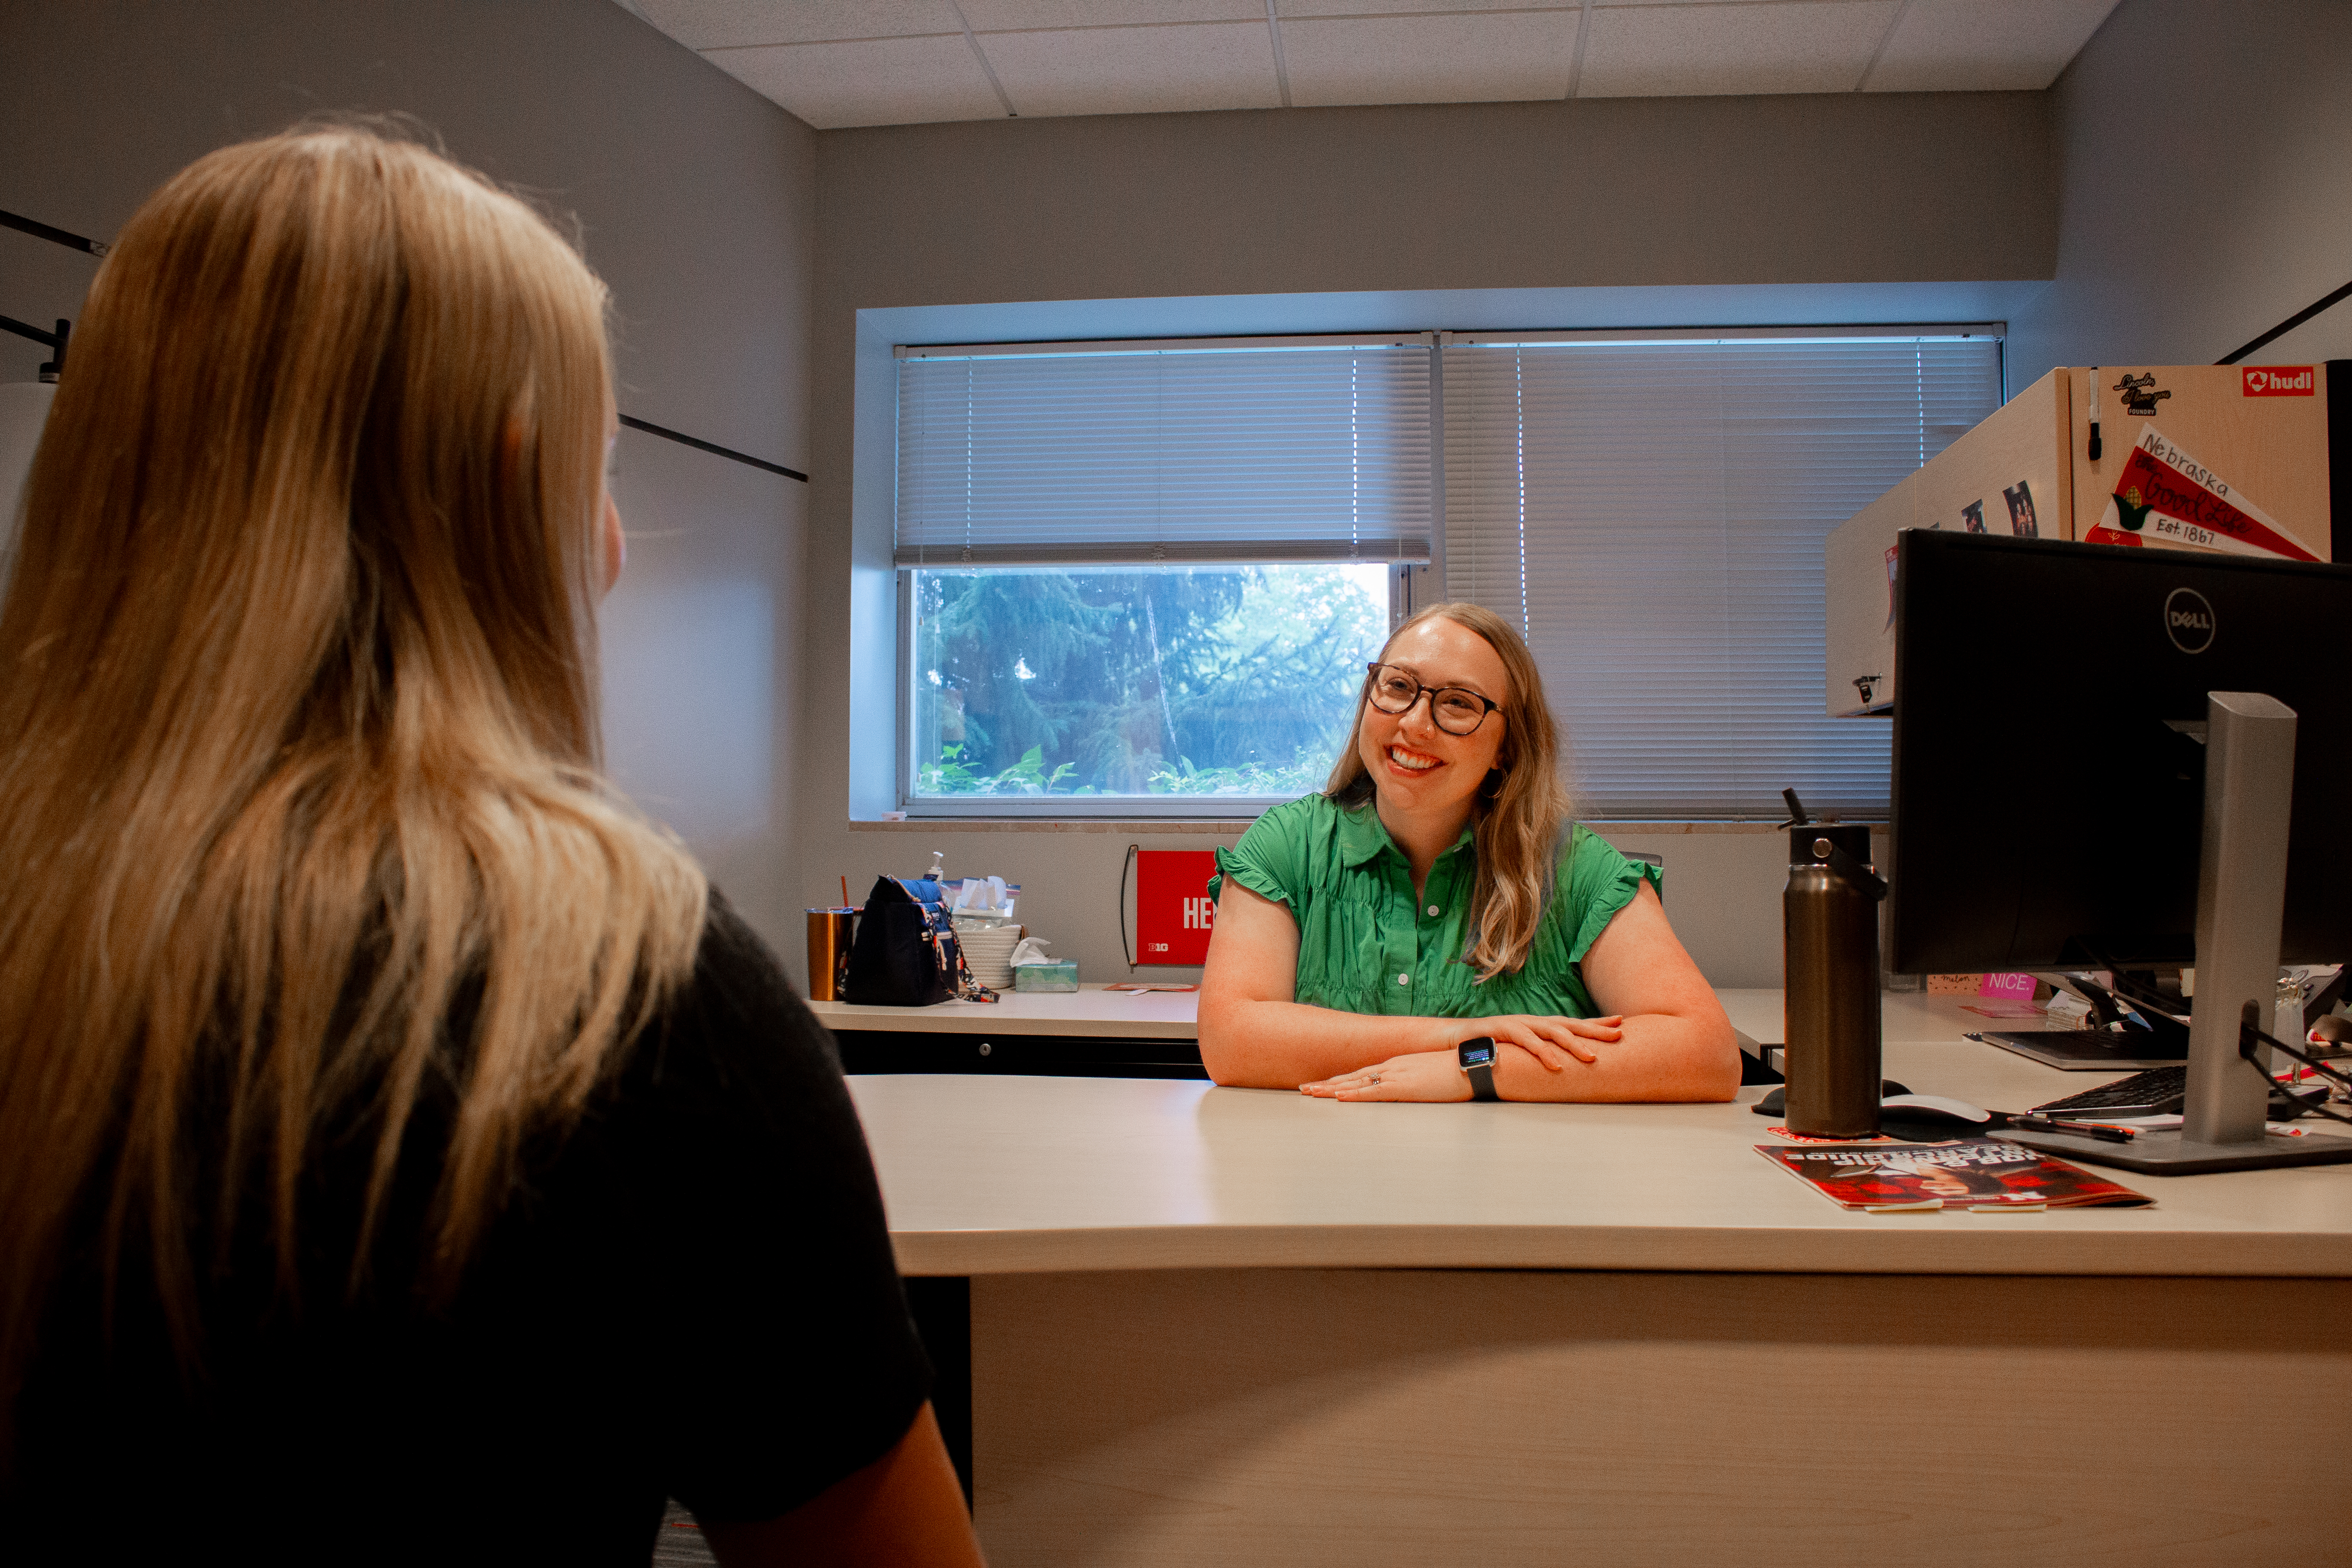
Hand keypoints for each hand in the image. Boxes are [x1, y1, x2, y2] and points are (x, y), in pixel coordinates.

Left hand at [1302, 1050, 1470, 1101]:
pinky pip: (1373, 1093)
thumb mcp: (1432, 1073)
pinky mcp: (1404, 1087)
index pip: (1363, 1074)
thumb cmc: (1458, 1069)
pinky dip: (1354, 1095)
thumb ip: (1418, 1077)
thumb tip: (1414, 1085)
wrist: (1473, 1063)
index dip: (1341, 1080)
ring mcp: (1397, 1076)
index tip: (1323, 1085)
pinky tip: (1338, 1098)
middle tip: (1304, 1089)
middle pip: (1353, 1077)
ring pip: (1356, 1084)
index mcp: (1398, 1064)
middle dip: (1327, 1084)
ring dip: (1331, 1089)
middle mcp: (1392, 1067)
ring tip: (1309, 1093)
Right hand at [1481, 1013, 1622, 1070]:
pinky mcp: (1502, 1030)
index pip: (1572, 1023)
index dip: (1596, 1023)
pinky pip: (1526, 1041)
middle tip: (1619, 1036)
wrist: (1456, 1038)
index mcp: (1539, 1026)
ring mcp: (1518, 1024)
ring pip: (1551, 1031)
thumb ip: (1540, 1052)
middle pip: (1569, 1024)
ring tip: (1592, 1057)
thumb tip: (1563, 1066)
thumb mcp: (1520, 1050)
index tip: (1621, 1023)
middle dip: (1595, 1030)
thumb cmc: (1491, 1046)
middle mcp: (1532, 1022)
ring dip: (1573, 1044)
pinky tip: (1556, 1065)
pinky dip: (1542, 1052)